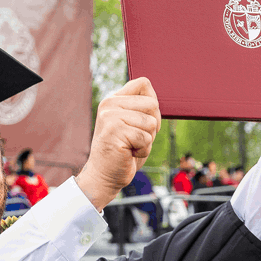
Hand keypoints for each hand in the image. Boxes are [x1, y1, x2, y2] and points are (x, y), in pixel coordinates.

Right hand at [77, 77, 160, 210]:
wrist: (104, 176)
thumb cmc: (124, 152)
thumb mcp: (134, 125)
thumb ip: (143, 110)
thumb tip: (156, 101)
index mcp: (114, 99)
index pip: (143, 83)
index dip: (153, 105)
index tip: (143, 122)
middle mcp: (109, 104)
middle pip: (152, 104)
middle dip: (152, 126)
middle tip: (136, 138)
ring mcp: (110, 117)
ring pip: (151, 123)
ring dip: (147, 141)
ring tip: (130, 147)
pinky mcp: (114, 131)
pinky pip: (145, 138)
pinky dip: (142, 151)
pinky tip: (128, 154)